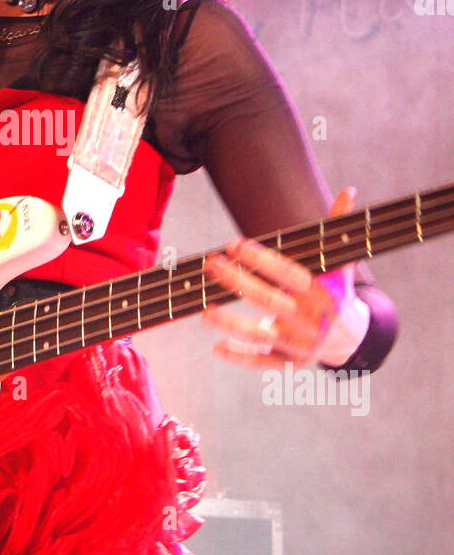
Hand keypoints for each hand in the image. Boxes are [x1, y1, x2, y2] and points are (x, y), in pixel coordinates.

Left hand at [200, 188, 362, 369]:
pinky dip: (240, 357)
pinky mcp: (290, 363)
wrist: (350, 338)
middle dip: (238, 282)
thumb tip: (348, 191)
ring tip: (205, 312)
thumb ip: (336, 228)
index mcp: (322, 292)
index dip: (261, 259)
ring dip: (232, 324)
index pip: (288, 273)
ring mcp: (300, 344)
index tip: (233, 244)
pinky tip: (217, 348)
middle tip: (211, 265)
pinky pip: (262, 362)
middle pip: (270, 301)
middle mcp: (311, 319)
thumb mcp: (340, 263)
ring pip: (262, 335)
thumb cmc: (334, 292)